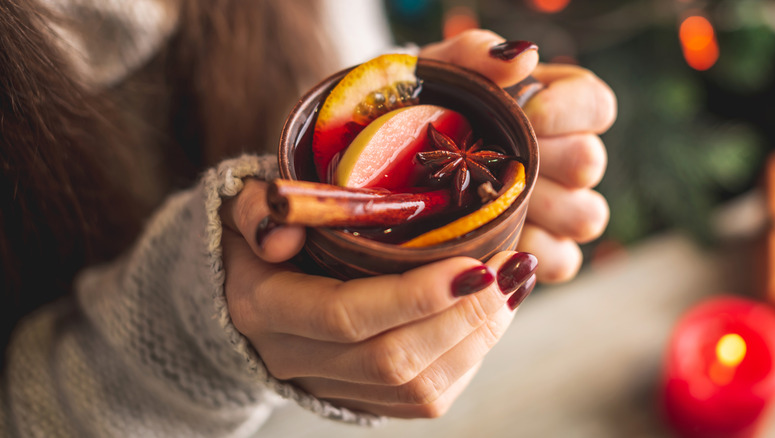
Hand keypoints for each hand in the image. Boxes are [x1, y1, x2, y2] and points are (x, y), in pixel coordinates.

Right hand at [220, 179, 536, 417]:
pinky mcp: (363, 399)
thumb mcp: (244, 209)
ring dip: (479, 337)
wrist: (243, 296)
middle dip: (465, 316)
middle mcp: (297, 359)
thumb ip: (256, 212)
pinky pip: (426, 397)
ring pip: (419, 387)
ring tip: (515, 284)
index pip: (345, 316)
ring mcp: (331, 385)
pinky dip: (471, 356)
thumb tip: (282, 234)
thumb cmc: (260, 237)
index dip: (414, 297)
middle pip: (393, 360)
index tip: (475, 264)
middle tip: (513, 268)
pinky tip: (495, 314)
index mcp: (266, 309)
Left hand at [420, 30, 615, 282]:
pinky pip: (564, 261)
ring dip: (541, 209)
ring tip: (494, 201)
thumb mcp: (439, 72)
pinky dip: (532, 253)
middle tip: (498, 161)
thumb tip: (523, 57)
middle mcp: (564, 157)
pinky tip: (496, 239)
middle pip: (590, 164)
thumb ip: (478, 52)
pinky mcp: (540, 251)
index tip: (527, 115)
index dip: (568, 111)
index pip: (597, 105)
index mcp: (553, 107)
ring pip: (586, 216)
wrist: (384, 161)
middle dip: (544, 162)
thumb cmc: (422, 110)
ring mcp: (557, 208)